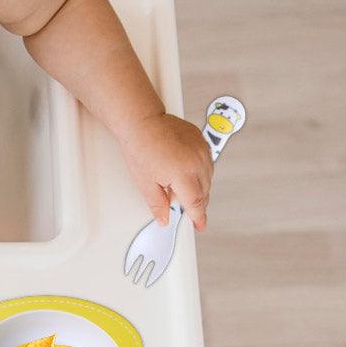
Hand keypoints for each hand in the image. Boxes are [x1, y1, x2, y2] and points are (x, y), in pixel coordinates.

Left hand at [119, 112, 213, 230]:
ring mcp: (201, 150)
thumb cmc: (139, 148)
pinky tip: (185, 170)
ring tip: (179, 186)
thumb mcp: (145, 182)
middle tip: (183, 207)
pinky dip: (200, 171)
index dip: (198, 217)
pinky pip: (207, 162)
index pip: (196, 203)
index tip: (199, 225)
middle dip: (196, 202)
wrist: (141, 122)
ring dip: (199, 186)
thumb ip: (158, 204)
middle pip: (203, 192)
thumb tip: (164, 218)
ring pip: (208, 177)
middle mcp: (196, 162)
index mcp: (183, 174)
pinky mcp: (201, 140)